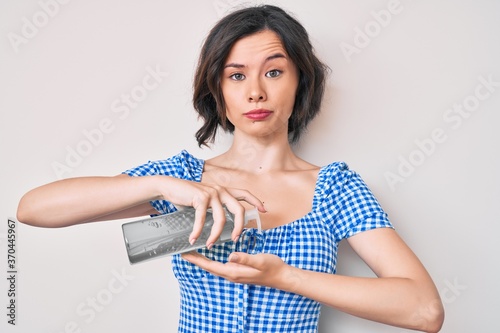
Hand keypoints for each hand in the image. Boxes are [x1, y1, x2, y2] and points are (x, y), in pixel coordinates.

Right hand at [158, 176, 265, 245]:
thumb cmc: (188, 196)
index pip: (244, 194)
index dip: (255, 201)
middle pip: (238, 210)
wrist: (170, 186)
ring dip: (215, 234)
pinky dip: (198, 231)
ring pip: (221, 218)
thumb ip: (215, 208)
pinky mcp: (200, 197)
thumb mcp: (205, 200)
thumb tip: (221, 225)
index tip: (264, 210)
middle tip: (235, 239)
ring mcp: (211, 193)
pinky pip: (203, 219)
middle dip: (239, 227)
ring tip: (210, 245)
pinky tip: (193, 239)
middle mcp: (221, 190)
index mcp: (224, 191)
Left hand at [181, 251, 295, 289]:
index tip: (184, 254)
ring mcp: (235, 272)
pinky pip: (221, 264)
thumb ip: (245, 258)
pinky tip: (210, 252)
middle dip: (195, 259)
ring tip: (192, 251)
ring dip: (202, 259)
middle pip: (209, 266)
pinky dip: (212, 258)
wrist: (282, 276)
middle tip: (182, 250)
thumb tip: (231, 255)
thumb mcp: (260, 260)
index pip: (210, 266)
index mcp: (234, 272)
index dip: (196, 260)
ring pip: (214, 266)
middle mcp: (232, 273)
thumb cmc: (272, 268)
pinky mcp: (238, 270)